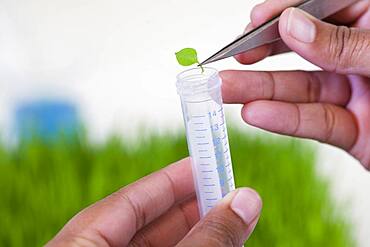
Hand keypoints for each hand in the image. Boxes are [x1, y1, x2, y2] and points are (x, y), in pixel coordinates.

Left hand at [46, 158, 261, 246]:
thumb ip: (207, 236)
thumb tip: (246, 199)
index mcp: (79, 245)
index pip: (131, 199)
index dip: (172, 178)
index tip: (204, 162)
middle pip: (145, 222)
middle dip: (191, 205)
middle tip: (226, 192)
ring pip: (157, 244)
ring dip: (197, 231)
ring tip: (230, 219)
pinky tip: (214, 244)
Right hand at [221, 0, 369, 168]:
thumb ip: (344, 43)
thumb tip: (292, 26)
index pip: (325, 6)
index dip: (286, 12)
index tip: (255, 22)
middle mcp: (364, 56)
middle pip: (304, 50)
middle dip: (263, 55)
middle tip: (229, 60)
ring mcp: (357, 93)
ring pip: (301, 89)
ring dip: (260, 92)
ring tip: (225, 91)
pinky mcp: (353, 131)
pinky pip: (315, 123)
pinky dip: (284, 121)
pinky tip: (256, 114)